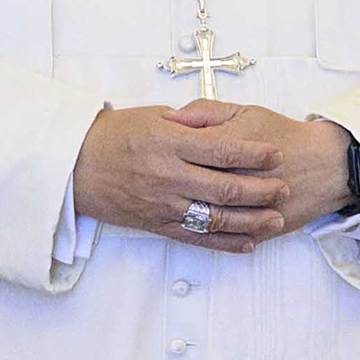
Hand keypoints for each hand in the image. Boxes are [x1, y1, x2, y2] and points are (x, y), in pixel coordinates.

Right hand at [73, 101, 350, 248]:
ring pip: (216, 217)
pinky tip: (247, 243)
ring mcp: (164, 204)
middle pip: (226, 187)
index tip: (276, 154)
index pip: (223, 150)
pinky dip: (224, 242)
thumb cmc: (113, 135)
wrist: (76, 166)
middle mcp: (169, 176)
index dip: (254, 153)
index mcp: (170, 144)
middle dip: (261, 189)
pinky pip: (196, 238)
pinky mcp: (158, 225)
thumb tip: (223, 126)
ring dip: (251, 220)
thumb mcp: (153, 116)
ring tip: (275, 219)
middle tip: (284, 188)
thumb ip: (191, 123)